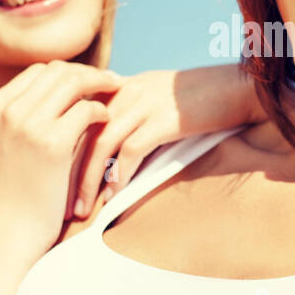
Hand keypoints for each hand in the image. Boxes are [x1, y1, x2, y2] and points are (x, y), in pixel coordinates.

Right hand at [0, 61, 119, 256]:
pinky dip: (101, 110)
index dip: (68, 72)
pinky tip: (109, 120)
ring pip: (73, 83)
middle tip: (113, 80)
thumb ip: (22, 117)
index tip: (89, 79)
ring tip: (118, 92)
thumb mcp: (6, 145)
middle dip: (88, 72)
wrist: (9, 231)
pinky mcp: (52, 143)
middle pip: (57, 71)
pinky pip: (86, 110)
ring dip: (100, 84)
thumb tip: (55, 95)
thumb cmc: (13, 192)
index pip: (39, 70)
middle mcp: (8, 109)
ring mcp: (28, 125)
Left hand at [71, 65, 262, 219]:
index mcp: (119, 87)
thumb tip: (112, 156)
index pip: (77, 119)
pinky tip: (114, 196)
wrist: (239, 86)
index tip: (55, 182)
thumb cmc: (201, 101)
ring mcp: (144, 103)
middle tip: (62, 203)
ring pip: (101, 144)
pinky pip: (131, 150)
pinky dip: (119, 175)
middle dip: (68, 172)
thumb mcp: (158, 101)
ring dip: (89, 181)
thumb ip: (132, 119)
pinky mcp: (163, 118)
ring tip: (83, 208)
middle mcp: (125, 91)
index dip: (63, 151)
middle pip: (82, 134)